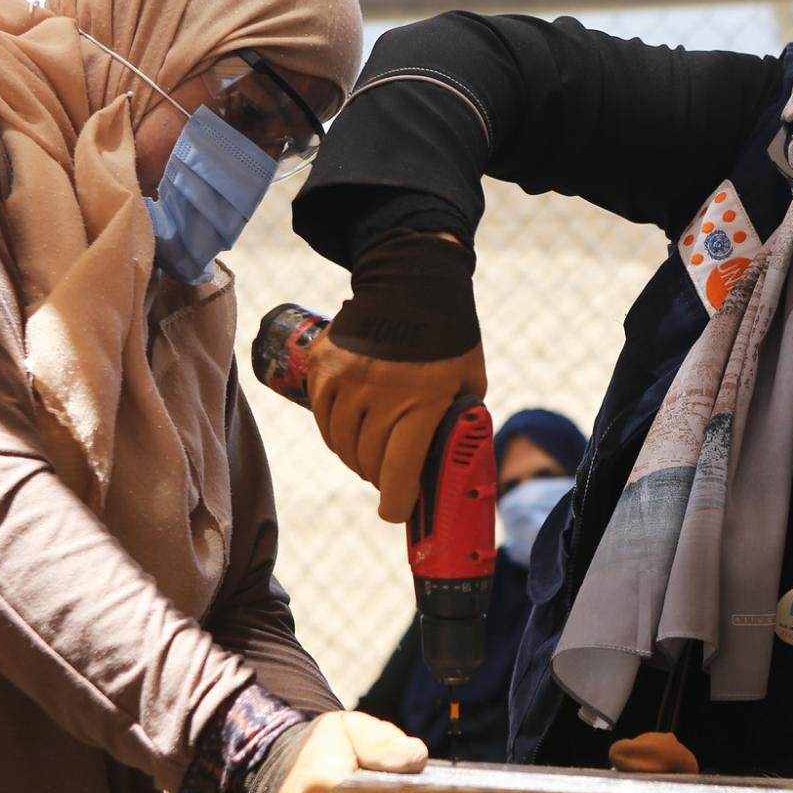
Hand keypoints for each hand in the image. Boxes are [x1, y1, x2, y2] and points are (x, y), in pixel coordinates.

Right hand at [307, 334, 488, 522]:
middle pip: (368, 462)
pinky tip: (352, 431)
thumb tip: (449, 468)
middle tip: (391, 478)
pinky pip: (323, 419)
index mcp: (421, 401)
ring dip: (356, 458)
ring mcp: (345, 379)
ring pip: (341, 444)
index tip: (396, 513)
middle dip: (381, 478)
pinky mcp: (322, 367)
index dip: (396, 503)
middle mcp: (379, 393)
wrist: (412, 279)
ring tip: (372, 454)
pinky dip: (336, 433)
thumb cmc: (450, 339)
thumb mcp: (470, 384)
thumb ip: (459, 425)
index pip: (398, 472)